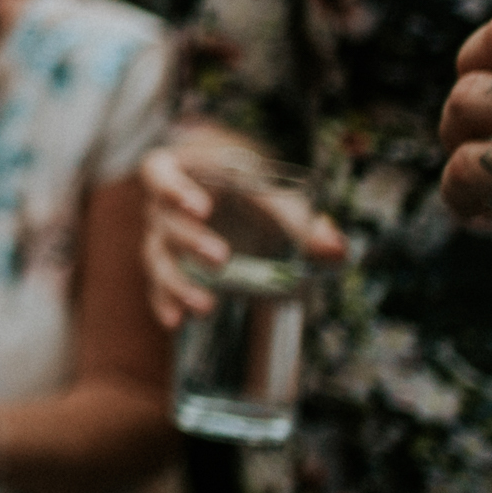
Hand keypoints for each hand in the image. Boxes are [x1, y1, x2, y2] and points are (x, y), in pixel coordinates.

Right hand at [137, 122, 344, 328]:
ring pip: (158, 257)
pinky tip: (178, 322)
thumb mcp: (268, 184)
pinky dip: (166, 302)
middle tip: (222, 258)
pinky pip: (158, 284)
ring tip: (206, 307)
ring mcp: (162, 236)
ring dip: (178, 282)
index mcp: (180, 170)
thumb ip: (300, 217)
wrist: (224, 182)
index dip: (175, 189)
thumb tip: (333, 248)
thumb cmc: (243, 179)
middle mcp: (162, 204)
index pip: (159, 173)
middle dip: (191, 241)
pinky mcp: (167, 264)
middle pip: (164, 221)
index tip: (202, 208)